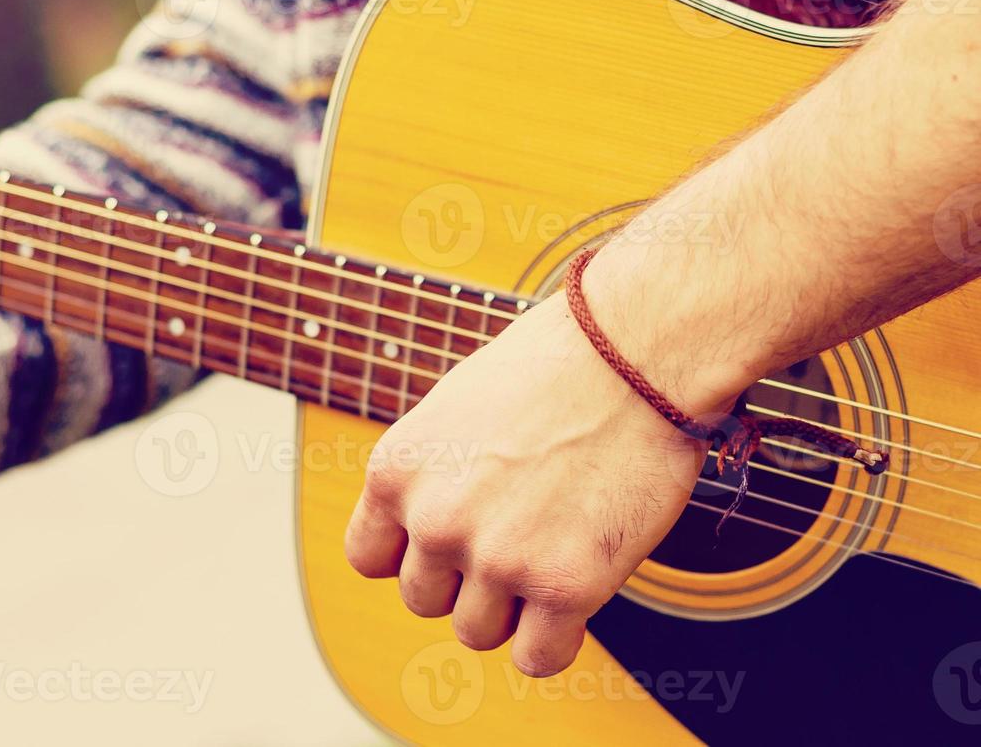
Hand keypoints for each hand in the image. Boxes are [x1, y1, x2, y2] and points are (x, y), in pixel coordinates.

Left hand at [344, 290, 712, 676]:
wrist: (636, 347)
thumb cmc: (557, 363)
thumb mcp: (455, 407)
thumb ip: (431, 472)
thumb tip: (425, 532)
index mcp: (396, 469)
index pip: (368, 558)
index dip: (411, 554)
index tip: (450, 541)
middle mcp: (434, 519)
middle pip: (424, 600)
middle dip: (466, 579)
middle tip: (518, 534)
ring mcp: (496, 557)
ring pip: (477, 633)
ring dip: (513, 608)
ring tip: (553, 550)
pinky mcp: (564, 584)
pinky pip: (536, 658)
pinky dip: (555, 640)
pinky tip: (578, 594)